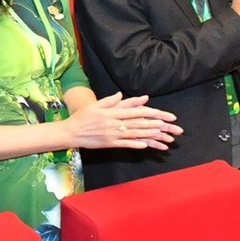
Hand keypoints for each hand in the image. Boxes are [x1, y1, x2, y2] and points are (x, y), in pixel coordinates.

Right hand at [65, 92, 179, 150]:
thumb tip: (121, 95)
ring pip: (134, 135)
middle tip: (169, 127)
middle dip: (154, 125)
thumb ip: (109, 100)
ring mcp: (112, 135)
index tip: (162, 115)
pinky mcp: (109, 144)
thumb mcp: (95, 105)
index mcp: (111, 113)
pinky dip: (136, 144)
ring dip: (149, 135)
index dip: (149, 113)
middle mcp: (113, 123)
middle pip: (137, 124)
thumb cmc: (83, 117)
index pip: (134, 112)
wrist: (71, 132)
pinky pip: (125, 144)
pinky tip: (146, 145)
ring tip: (162, 135)